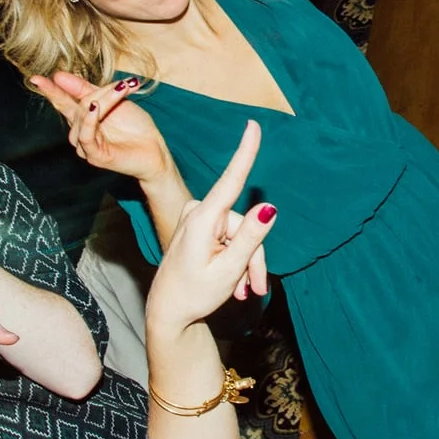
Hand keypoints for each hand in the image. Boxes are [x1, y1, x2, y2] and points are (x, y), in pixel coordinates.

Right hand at [28, 70, 174, 187]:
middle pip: (77, 105)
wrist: (155, 149)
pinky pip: (86, 136)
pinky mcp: (94, 156)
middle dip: (98, 91)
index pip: (62, 103)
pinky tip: (96, 108)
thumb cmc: (135, 126)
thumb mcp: (112, 100)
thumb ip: (86, 89)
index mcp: (83, 119)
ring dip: (102, 100)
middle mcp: (80, 133)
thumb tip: (59, 76)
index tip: (36, 79)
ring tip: (121, 91)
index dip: (50, 91)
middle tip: (120, 85)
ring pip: (82, 116)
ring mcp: (86, 146)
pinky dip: (89, 120)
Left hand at [145, 119, 273, 336]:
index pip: (230, 180)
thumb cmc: (194, 294)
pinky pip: (229, 237)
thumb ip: (251, 237)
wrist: (169, 312)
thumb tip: (269, 208)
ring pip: (240, 234)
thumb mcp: (228, 270)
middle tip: (256, 288)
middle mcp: (198, 213)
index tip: (253, 126)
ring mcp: (197, 218)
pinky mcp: (200, 225)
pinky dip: (236, 259)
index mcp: (202, 220)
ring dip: (247, 263)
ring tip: (244, 291)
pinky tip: (235, 283)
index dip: (245, 152)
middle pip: (245, 224)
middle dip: (254, 256)